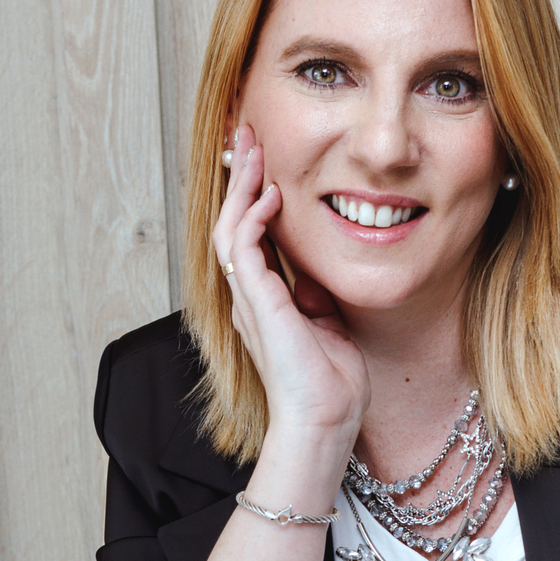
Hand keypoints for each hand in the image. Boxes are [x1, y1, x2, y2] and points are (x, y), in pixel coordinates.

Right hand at [213, 126, 368, 443]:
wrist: (324, 423)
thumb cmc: (330, 387)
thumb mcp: (328, 328)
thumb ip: (315, 298)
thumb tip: (314, 275)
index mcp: (265, 302)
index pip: (251, 236)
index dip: (253, 197)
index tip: (263, 164)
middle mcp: (249, 297)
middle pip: (232, 222)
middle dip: (238, 178)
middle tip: (246, 137)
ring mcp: (249, 300)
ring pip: (229, 227)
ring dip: (239, 186)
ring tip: (250, 149)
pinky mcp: (257, 304)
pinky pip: (243, 247)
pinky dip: (253, 216)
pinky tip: (270, 194)